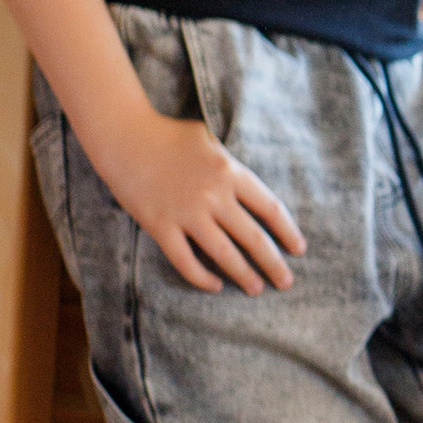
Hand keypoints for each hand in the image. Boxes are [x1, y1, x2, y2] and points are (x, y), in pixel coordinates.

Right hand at [96, 111, 304, 293]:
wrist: (124, 135)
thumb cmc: (169, 134)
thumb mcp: (210, 141)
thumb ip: (231, 166)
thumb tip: (249, 192)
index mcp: (230, 172)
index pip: (270, 208)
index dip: (287, 231)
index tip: (299, 249)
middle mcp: (213, 195)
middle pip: (253, 237)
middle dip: (273, 263)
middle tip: (286, 282)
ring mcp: (186, 212)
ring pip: (224, 253)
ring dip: (244, 274)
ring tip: (257, 289)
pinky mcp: (160, 225)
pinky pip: (186, 260)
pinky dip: (202, 277)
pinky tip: (215, 285)